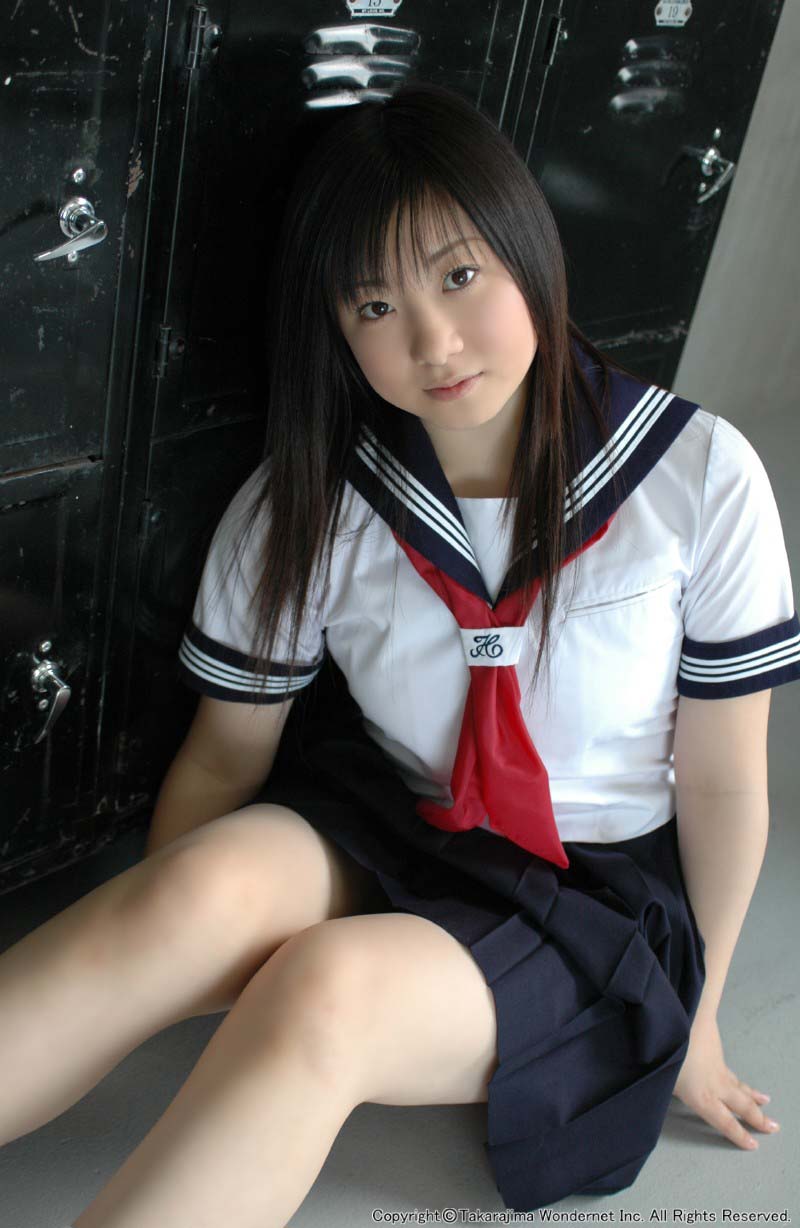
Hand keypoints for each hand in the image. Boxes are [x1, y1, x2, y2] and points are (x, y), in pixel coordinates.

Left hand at [672, 1012, 779, 1149]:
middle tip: (773, 1127)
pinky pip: (730, 1072)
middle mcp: (716, 1085)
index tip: (753, 1145)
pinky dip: (740, 1080)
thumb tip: (663, 1093)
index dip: (739, 1135)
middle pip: (742, 1105)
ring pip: (739, 1086)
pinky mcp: (715, 1051)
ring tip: (765, 1101)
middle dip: (758, 1118)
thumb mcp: (662, 1081)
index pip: (725, 1122)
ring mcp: (718, 1067)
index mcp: (702, 1097)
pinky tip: (739, 1080)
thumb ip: (667, 1091)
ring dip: (753, 1096)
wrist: (683, 1020)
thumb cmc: (668, 1054)